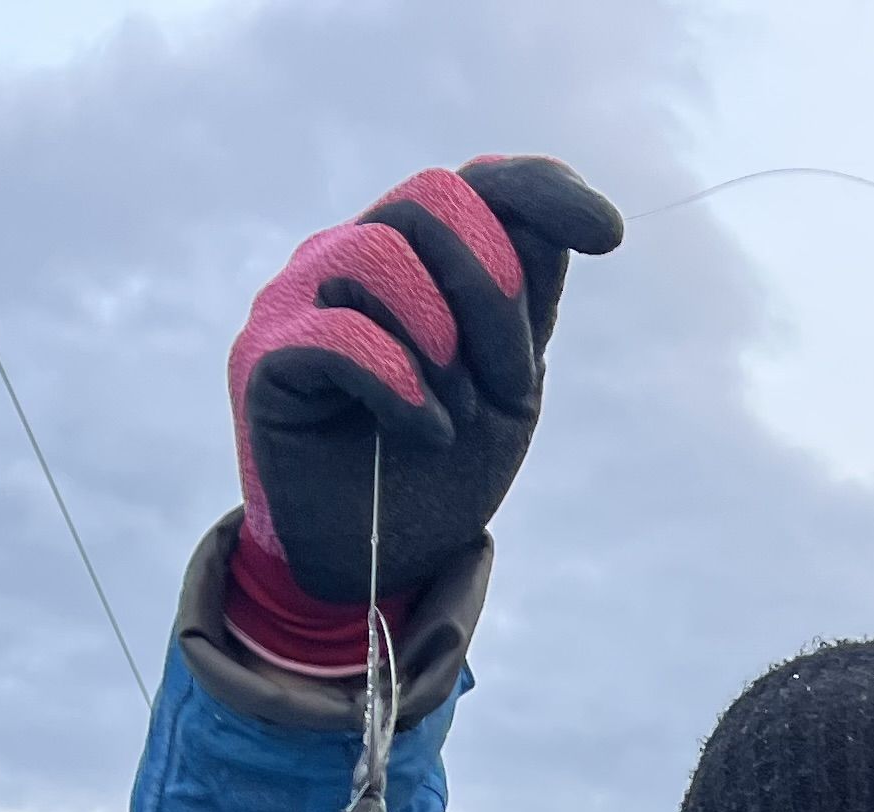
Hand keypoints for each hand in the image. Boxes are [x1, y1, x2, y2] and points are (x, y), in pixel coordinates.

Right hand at [230, 156, 623, 619]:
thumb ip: (524, 304)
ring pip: (378, 254)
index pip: (474, 185)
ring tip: (455, 416)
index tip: (609, 235)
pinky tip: (427, 431)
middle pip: (429, 201)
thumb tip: (562, 223)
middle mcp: (349, 258)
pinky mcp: (264, 360)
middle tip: (508, 382)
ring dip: (442, 342)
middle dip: (491, 292)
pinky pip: (338, 334)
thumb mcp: (506, 385)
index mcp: (413, 257)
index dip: (542, 191)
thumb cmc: (437, 471)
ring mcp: (298, 300)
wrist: (373, 563)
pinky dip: (400, 384)